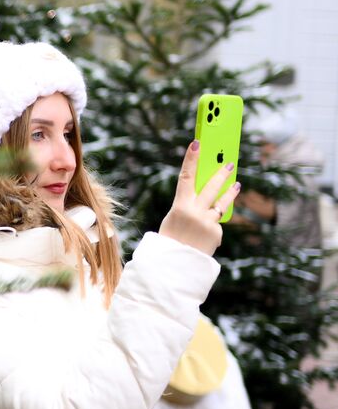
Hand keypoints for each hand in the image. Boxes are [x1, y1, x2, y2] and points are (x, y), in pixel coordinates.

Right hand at [159, 140, 239, 256]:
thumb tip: (208, 197)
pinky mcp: (216, 233)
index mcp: (179, 206)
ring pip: (221, 204)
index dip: (191, 159)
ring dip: (229, 193)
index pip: (186, 177)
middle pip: (211, 187)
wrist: (174, 265)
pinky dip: (211, 230)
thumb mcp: (174, 219)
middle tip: (229, 163)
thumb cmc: (171, 240)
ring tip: (237, 184)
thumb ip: (189, 206)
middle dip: (221, 174)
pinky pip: (216, 225)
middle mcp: (195, 212)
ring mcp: (207, 222)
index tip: (196, 143)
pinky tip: (204, 238)